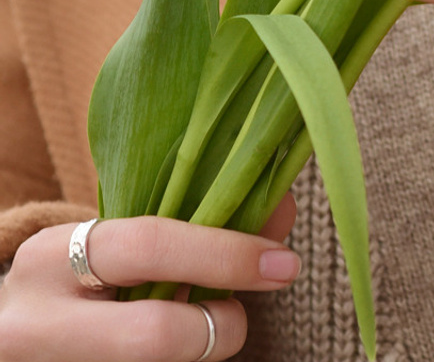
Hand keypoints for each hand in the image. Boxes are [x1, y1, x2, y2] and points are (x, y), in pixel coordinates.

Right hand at [0, 196, 297, 361]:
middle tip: (239, 319)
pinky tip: (177, 347)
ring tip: (196, 331)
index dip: (227, 253)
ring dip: (199, 352)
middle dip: (219, 328)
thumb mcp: (119, 243)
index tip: (283, 263)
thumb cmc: (83, 278)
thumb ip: (196, 222)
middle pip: (155, 336)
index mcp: (52, 257)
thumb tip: (281, 210)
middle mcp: (35, 323)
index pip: (152, 246)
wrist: (12, 332)